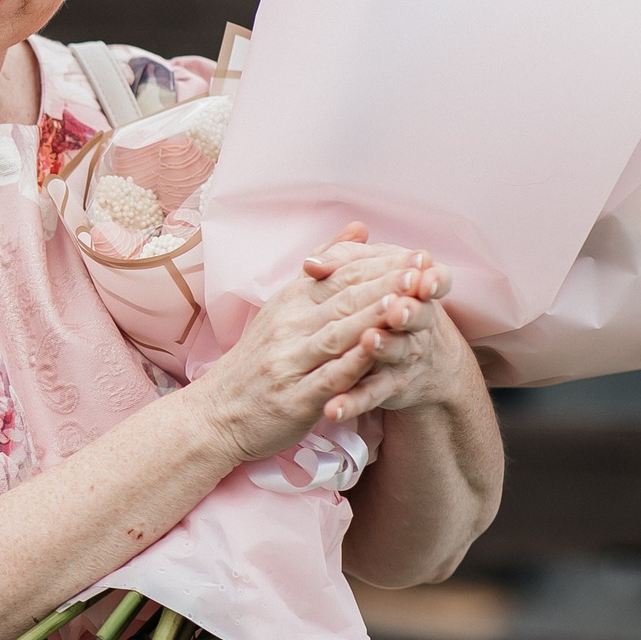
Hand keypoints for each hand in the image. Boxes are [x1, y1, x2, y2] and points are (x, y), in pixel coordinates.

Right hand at [186, 224, 425, 462]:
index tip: (416, 255)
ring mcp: (289, 362)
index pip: (340, 277)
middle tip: (422, 269)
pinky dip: (354, 364)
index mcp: (289, 303)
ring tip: (410, 303)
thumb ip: (324, 270)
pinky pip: (328, 378)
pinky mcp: (294, 399)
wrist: (217, 413)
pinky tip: (379, 352)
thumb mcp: (283, 308)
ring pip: (337, 335)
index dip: (380, 266)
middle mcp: (287, 327)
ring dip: (375, 318)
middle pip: (343, 301)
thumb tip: (358, 227)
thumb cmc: (257, 361)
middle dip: (386, 284)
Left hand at [302, 234, 469, 422]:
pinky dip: (352, 401)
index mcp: (416, 289)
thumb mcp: (376, 275)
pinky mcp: (387, 386)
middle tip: (399, 308)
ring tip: (370, 340)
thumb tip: (310, 264)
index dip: (427, 275)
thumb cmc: (387, 301)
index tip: (419, 266)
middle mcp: (417, 322)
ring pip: (395, 351)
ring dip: (384, 347)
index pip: (427, 278)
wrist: (423, 360)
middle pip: (416, 314)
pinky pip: (368, 394)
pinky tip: (333, 409)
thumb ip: (344, 262)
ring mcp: (404, 356)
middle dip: (407, 310)